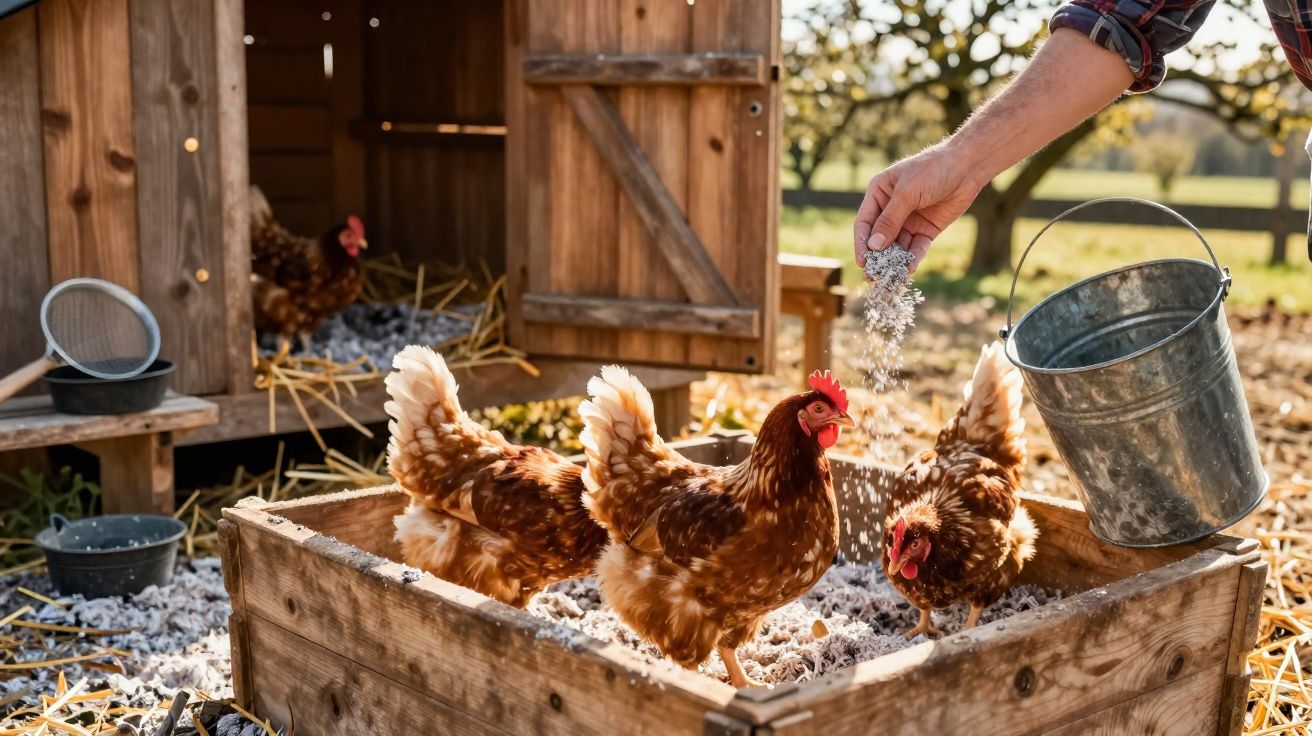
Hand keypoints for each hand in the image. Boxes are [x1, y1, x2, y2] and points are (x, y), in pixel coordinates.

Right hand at [853, 144, 985, 274]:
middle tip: (873, 277)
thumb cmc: (932, 170)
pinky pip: (916, 247)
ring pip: (897, 246)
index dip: (862, 243)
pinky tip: (910, 268)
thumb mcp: (907, 194)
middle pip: (880, 238)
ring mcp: (909, 220)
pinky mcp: (926, 229)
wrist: (967, 167)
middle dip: (877, 257)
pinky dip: (912, 258)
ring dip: (894, 262)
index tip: (862, 262)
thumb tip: (873, 246)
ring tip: (892, 278)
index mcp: (879, 194)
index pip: (865, 222)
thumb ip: (890, 221)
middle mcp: (891, 208)